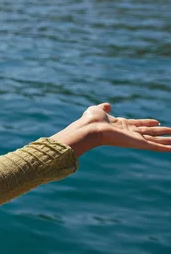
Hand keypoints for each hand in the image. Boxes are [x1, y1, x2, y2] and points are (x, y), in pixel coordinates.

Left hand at [52, 103, 170, 156]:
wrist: (90, 128)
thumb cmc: (91, 120)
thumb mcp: (98, 110)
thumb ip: (104, 108)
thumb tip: (107, 105)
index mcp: (121, 124)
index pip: (138, 124)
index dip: (148, 123)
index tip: (157, 122)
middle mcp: (129, 132)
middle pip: (149, 132)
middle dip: (161, 132)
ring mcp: (134, 138)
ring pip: (154, 140)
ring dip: (166, 141)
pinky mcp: (137, 144)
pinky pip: (154, 146)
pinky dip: (165, 148)